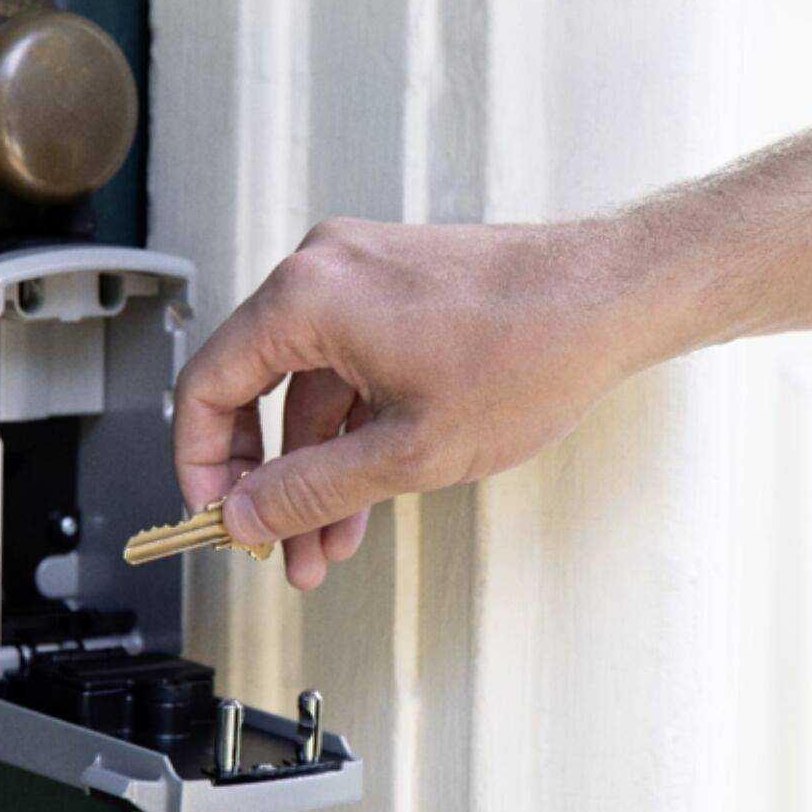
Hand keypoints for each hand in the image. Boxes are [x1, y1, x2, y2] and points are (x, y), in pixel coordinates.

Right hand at [172, 217, 641, 588]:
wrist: (612, 299)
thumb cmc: (532, 350)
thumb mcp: (406, 453)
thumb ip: (310, 491)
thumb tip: (248, 513)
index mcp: (307, 296)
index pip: (206, 385)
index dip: (199, 463)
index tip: (214, 514)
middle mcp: (325, 270)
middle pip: (256, 386)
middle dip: (267, 479)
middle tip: (272, 541)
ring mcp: (365, 273)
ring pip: (311, 385)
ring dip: (315, 466)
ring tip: (328, 541)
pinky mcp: (400, 286)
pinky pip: (351, 364)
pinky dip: (352, 428)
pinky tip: (365, 492)